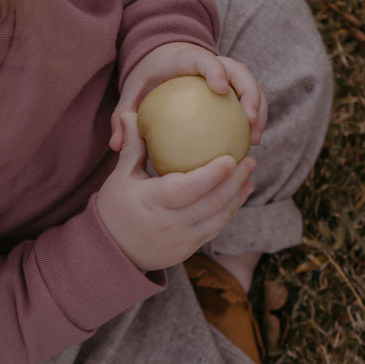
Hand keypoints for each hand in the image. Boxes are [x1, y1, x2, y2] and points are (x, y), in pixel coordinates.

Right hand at [97, 112, 255, 271]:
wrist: (113, 250)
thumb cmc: (116, 207)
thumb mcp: (121, 176)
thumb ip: (132, 146)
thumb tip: (130, 113)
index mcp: (154, 202)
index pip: (188, 189)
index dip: (212, 175)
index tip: (231, 158)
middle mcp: (170, 223)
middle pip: (211, 203)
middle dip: (235, 182)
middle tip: (250, 160)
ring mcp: (182, 239)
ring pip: (217, 218)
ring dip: (237, 197)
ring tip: (249, 177)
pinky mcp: (188, 249)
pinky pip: (214, 230)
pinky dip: (229, 213)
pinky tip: (238, 196)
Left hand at [110, 42, 267, 150]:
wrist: (161, 59)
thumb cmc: (146, 77)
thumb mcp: (132, 93)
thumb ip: (123, 115)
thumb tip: (116, 145)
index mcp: (185, 57)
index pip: (204, 58)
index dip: (215, 69)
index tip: (221, 89)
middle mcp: (212, 61)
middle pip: (239, 70)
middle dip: (249, 93)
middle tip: (249, 122)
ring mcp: (226, 71)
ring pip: (251, 84)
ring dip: (259, 109)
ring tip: (255, 139)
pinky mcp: (234, 84)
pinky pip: (249, 98)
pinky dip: (255, 117)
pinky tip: (251, 143)